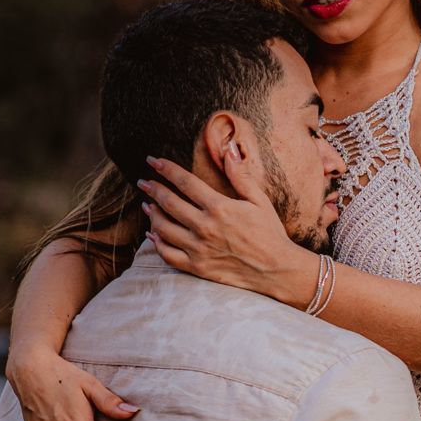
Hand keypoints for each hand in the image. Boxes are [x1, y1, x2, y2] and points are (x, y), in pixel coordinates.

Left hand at [137, 154, 316, 304]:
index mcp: (220, 207)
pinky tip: (152, 235)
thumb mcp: (259, 200)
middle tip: (143, 181)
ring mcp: (199, 249)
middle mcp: (205, 227)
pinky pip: (168, 255)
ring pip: (164, 229)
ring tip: (146, 205)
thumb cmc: (270, 233)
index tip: (153, 161)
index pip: (185, 182)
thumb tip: (228, 150)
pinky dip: (156, 244)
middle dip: (152, 189)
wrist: (277, 270)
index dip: (166, 169)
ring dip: (152, 214)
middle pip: (169, 203)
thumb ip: (240, 176)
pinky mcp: (197, 267)